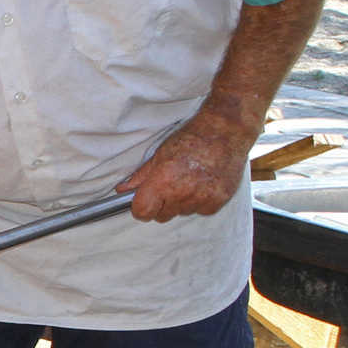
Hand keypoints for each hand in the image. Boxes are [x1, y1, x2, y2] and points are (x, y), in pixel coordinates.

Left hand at [117, 118, 258, 221]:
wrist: (225, 131)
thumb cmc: (192, 139)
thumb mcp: (160, 154)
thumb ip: (141, 177)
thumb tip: (122, 190)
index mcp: (164, 180)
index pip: (142, 212)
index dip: (140, 208)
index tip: (144, 202)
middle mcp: (183, 192)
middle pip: (161, 216)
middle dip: (162, 204)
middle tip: (171, 184)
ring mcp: (202, 198)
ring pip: (181, 213)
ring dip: (182, 202)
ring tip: (190, 179)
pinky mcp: (218, 201)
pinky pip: (201, 211)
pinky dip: (200, 202)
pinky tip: (203, 183)